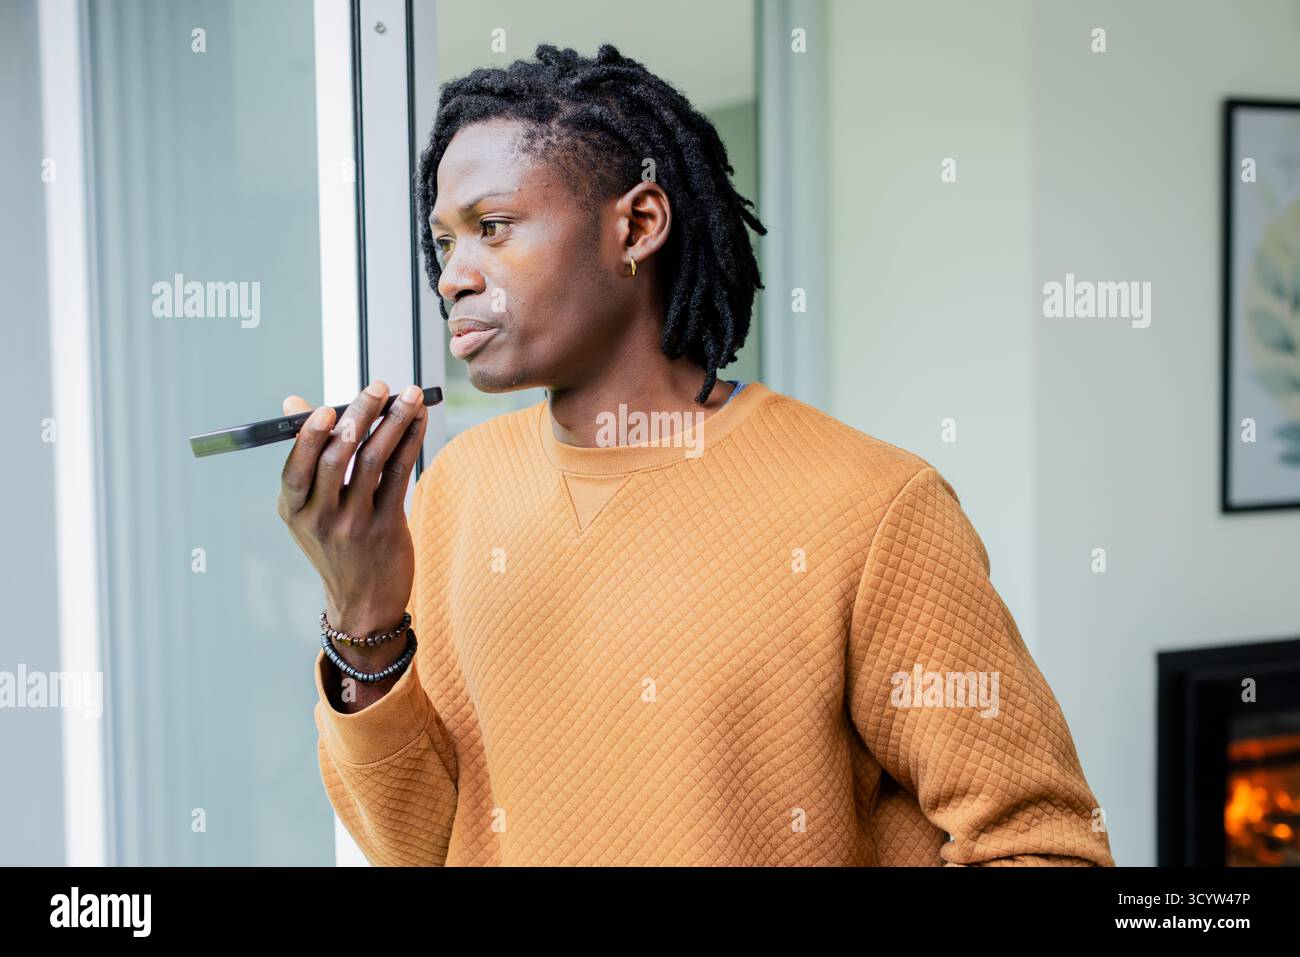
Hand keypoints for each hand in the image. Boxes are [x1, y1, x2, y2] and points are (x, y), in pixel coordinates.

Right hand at [277, 381, 428, 661]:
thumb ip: (306, 457)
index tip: (327, 407)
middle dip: (359, 416)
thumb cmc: (335, 544)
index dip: (309, 437)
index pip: (295, 469)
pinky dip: (410, 443)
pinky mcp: (387, 528)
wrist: (362, 604)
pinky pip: (399, 476)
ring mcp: (354, 525)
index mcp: (294, 510)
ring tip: (408, 395)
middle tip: (379, 386)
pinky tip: (418, 421)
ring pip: (373, 462)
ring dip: (393, 422)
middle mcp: (319, 519)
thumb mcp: (309, 510)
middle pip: (337, 457)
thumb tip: (295, 402)